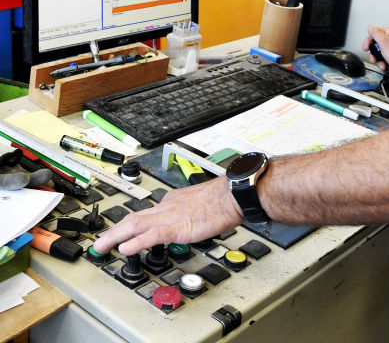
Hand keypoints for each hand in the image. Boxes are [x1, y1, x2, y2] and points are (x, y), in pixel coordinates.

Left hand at [92, 175, 242, 256]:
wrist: (233, 194)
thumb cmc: (224, 199)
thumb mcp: (202, 204)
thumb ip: (191, 212)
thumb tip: (192, 220)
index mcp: (174, 201)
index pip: (147, 213)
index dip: (131, 224)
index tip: (122, 232)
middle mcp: (168, 206)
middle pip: (133, 218)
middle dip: (114, 231)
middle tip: (100, 243)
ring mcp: (170, 216)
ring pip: (135, 224)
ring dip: (115, 236)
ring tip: (101, 247)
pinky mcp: (177, 227)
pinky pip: (151, 235)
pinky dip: (136, 242)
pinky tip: (125, 249)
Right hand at [363, 25, 388, 73]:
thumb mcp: (383, 41)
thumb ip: (375, 33)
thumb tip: (371, 27)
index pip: (374, 33)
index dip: (369, 41)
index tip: (366, 48)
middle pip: (377, 44)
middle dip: (374, 53)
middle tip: (374, 58)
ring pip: (381, 52)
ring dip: (379, 60)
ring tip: (381, 63)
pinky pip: (386, 57)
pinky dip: (384, 62)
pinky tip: (385, 65)